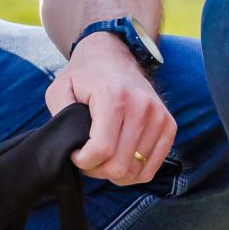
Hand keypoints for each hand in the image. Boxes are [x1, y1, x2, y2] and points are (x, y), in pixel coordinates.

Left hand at [45, 29, 174, 184]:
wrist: (114, 58)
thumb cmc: (84, 78)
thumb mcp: (59, 89)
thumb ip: (60, 117)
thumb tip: (71, 147)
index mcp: (113, 96)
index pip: (102, 149)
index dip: (83, 161)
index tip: (75, 154)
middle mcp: (141, 106)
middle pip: (120, 165)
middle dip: (97, 170)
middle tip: (87, 157)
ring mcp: (158, 116)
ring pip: (136, 170)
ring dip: (115, 171)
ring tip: (103, 156)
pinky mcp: (168, 125)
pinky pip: (153, 166)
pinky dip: (135, 171)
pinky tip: (121, 160)